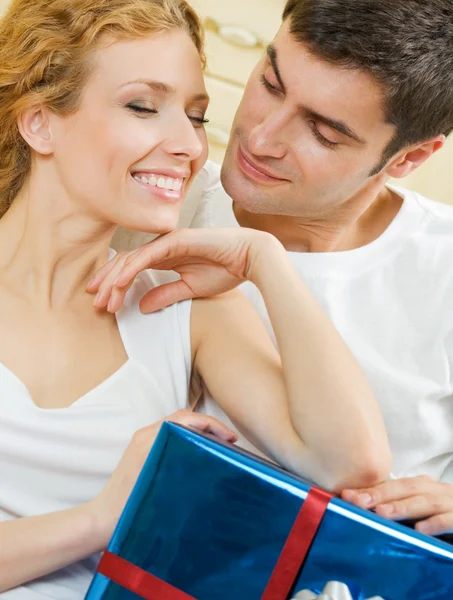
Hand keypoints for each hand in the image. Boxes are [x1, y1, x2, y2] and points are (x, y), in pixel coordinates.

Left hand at [87, 228, 282, 312]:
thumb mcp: (190, 289)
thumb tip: (142, 307)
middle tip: (95, 302)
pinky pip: (146, 256)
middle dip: (107, 283)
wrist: (250, 257)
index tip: (103, 302)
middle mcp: (162, 247)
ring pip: (131, 259)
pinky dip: (130, 270)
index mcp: (165, 256)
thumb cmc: (225, 269)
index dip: (114, 284)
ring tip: (103, 299)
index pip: (131, 269)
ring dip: (114, 280)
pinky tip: (118, 284)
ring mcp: (167, 242)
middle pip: (124, 263)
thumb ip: (165, 294)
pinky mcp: (175, 241)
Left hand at [91, 410, 236, 544]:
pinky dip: (189, 436)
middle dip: (209, 425)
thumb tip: (210, 455)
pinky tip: (199, 452)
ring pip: (178, 425)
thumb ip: (180, 466)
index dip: (212, 424)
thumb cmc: (128, 508)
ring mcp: (142, 441)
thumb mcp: (159, 487)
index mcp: (150, 439)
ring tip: (219, 445)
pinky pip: (170, 434)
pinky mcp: (141, 450)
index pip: (187, 419)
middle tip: (230, 441)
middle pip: (184, 418)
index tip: (230, 438)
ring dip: (200, 430)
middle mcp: (146, 435)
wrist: (101, 520)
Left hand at [341, 475, 452, 535]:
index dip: (370, 489)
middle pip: (405, 489)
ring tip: (382, 513)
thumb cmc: (446, 511)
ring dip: (402, 507)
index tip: (347, 495)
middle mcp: (435, 490)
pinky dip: (436, 523)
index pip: (393, 484)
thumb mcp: (423, 506)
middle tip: (357, 501)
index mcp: (422, 486)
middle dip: (379, 494)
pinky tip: (421, 529)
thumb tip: (367, 509)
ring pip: (425, 502)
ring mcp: (451, 502)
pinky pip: (450, 519)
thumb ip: (401, 506)